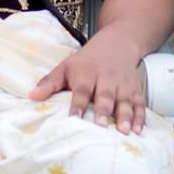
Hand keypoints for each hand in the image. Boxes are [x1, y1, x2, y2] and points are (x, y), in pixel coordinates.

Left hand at [29, 30, 146, 133]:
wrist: (118, 42)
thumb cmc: (87, 60)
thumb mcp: (66, 66)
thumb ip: (50, 82)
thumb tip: (31, 96)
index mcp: (86, 73)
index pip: (82, 89)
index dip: (78, 104)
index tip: (74, 118)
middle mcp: (106, 78)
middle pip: (105, 95)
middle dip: (104, 110)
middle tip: (102, 126)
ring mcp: (123, 84)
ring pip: (125, 100)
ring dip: (126, 116)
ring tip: (125, 131)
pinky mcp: (135, 88)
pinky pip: (139, 103)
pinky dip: (141, 116)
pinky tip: (140, 130)